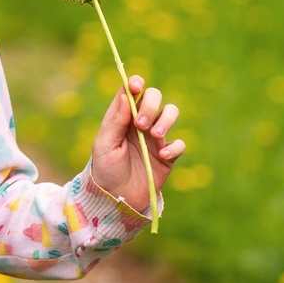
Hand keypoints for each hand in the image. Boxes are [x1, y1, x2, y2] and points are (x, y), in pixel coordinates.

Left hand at [90, 74, 184, 210]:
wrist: (117, 199)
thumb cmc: (106, 170)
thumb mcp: (104, 145)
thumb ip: (115, 120)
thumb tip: (126, 95)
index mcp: (122, 117)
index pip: (131, 91)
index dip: (135, 83)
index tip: (136, 85)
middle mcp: (140, 123)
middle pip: (154, 97)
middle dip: (151, 105)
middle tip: (141, 125)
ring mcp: (156, 138)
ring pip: (171, 112)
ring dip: (166, 119)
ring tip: (155, 136)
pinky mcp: (168, 156)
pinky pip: (179, 143)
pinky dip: (174, 147)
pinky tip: (163, 156)